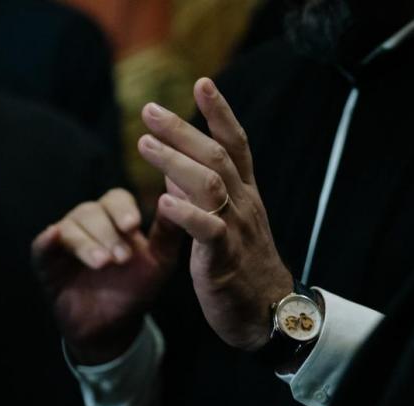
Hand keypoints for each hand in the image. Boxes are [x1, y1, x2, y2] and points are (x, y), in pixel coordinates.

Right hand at [32, 189, 183, 364]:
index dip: (123, 211)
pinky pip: (42, 244)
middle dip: (107, 233)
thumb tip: (185, 193)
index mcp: (114, 217)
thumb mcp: (160, 260)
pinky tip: (54, 238)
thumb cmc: (136, 289)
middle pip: (92, 212)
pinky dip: (47, 240)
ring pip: (71, 227)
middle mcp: (88, 222)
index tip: (133, 226)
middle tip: (121, 257)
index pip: (116, 200)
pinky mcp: (45, 259)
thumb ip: (170, 230)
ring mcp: (64, 239)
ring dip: (87, 243)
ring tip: (103, 263)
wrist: (111, 327)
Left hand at [137, 78, 292, 351]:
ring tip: (144, 144)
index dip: (220, 113)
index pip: (236, 144)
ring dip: (176, 162)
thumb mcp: (227, 225)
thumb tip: (175, 172)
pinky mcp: (224, 259)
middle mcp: (244, 205)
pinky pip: (207, 231)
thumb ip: (205, 197)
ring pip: (211, 185)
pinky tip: (163, 202)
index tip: (202, 83)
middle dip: (183, 129)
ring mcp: (236, 230)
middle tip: (150, 109)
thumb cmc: (244, 268)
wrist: (268, 315)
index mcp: (245, 195)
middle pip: (217, 156)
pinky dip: (185, 214)